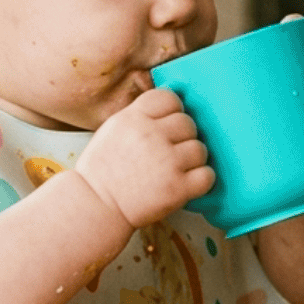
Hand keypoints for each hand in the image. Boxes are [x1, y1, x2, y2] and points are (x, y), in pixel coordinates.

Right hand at [75, 88, 212, 228]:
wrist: (95, 205)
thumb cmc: (103, 169)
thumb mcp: (114, 129)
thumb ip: (141, 116)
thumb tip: (171, 110)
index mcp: (133, 118)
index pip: (169, 98)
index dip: (172, 111)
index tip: (167, 125)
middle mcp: (151, 135)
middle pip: (188, 123)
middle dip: (182, 137)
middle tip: (170, 152)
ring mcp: (167, 162)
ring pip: (200, 149)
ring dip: (192, 159)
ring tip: (176, 169)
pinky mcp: (177, 188)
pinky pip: (207, 175)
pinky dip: (201, 180)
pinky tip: (187, 183)